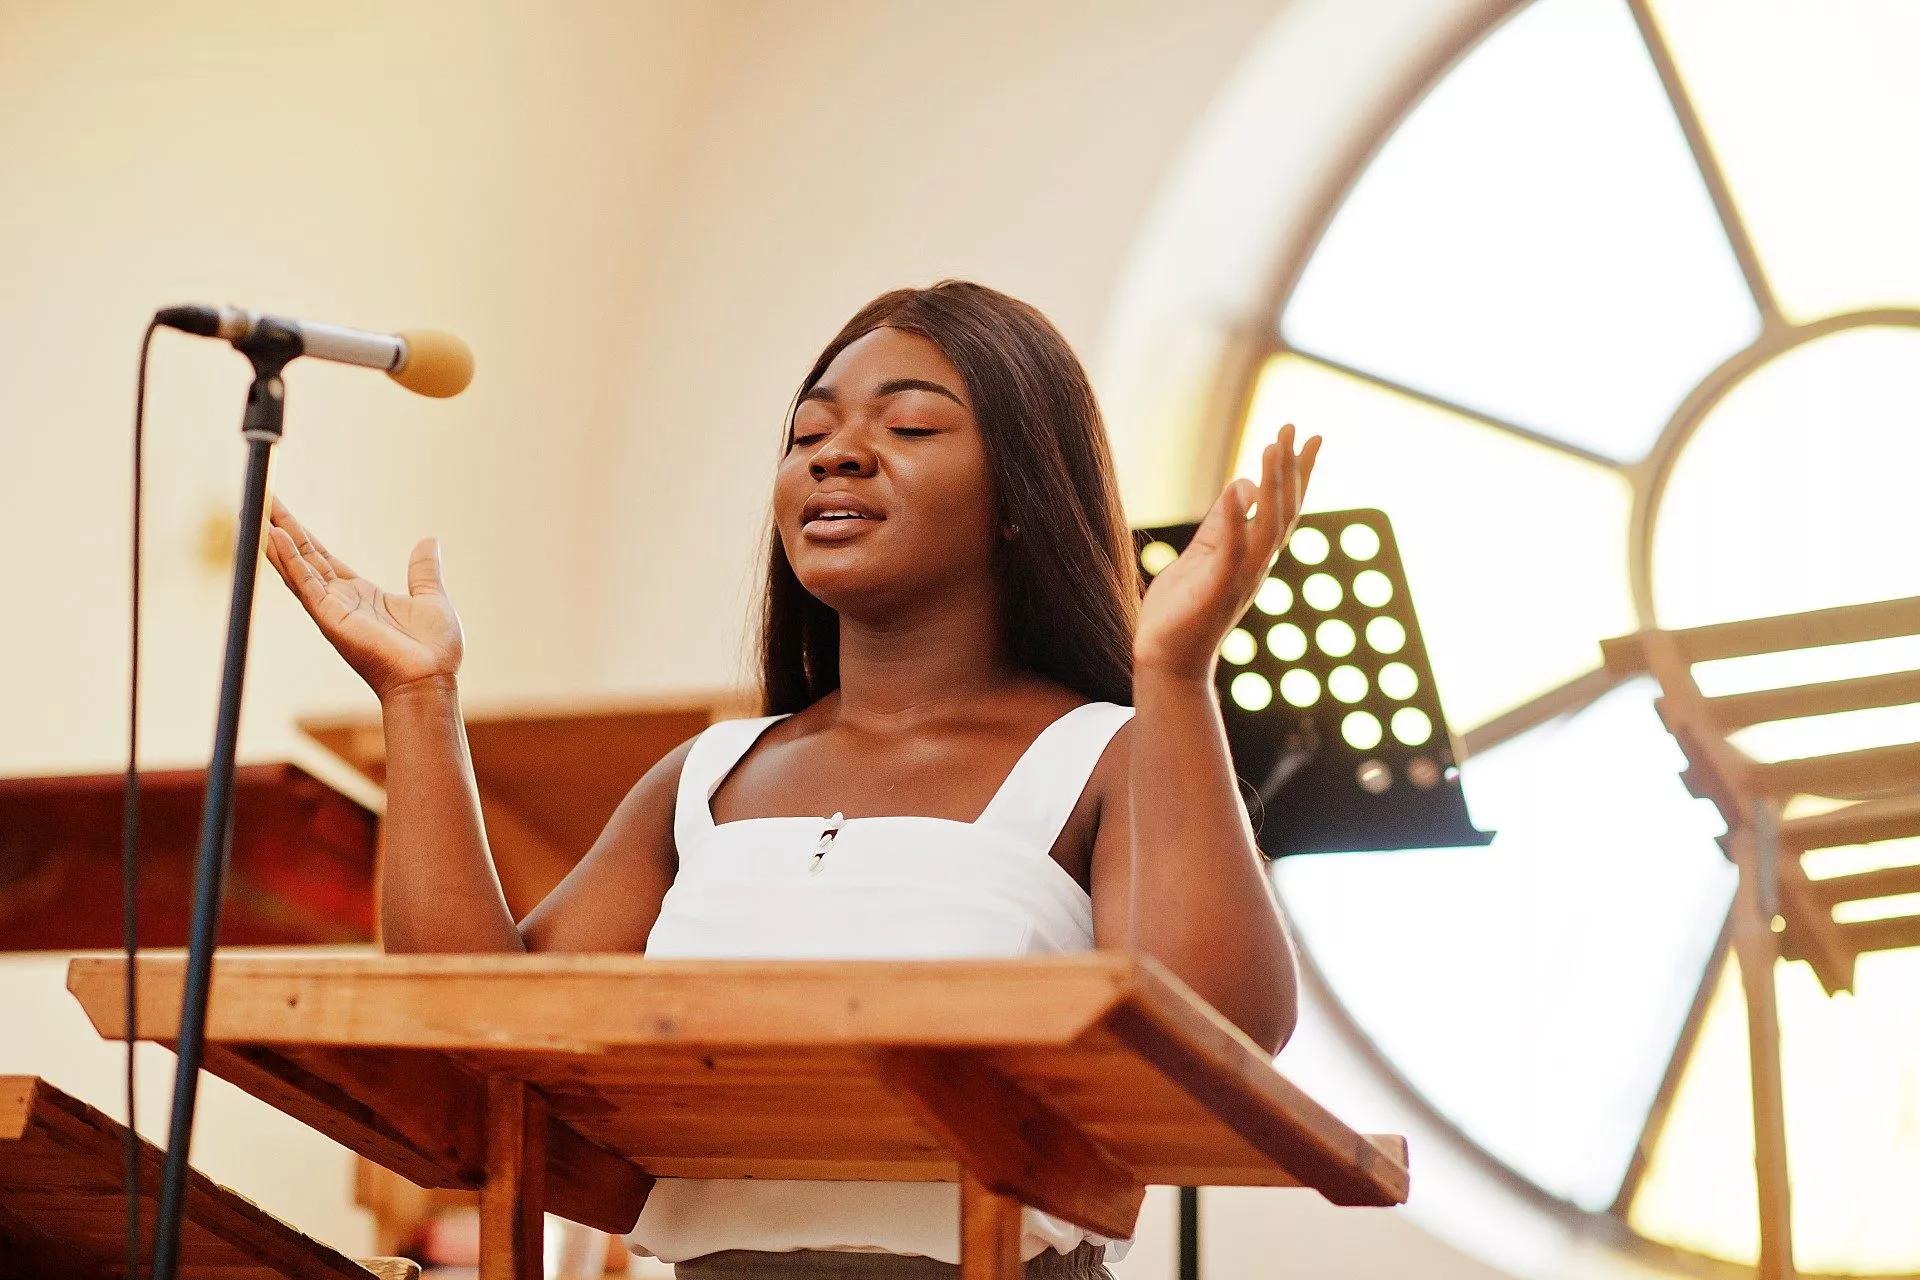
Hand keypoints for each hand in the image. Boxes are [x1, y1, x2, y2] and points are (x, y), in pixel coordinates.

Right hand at [262, 498, 463, 700]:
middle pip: (303, 556)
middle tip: (259, 498)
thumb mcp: (431, 598)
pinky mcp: (331, 618)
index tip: (280, 512)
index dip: (301, 535)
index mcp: (359, 594)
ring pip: (296, 567)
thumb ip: (423, 571)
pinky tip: (274, 537)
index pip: (321, 557)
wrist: (430, 681)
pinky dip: (290, 560)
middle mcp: (339, 600)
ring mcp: (332, 609)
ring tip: (255, 510)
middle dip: (280, 527)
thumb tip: (429, 541)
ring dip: (276, 540)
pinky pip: (305, 584)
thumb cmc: (433, 651)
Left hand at [1134, 423, 1320, 684]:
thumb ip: (1221, 524)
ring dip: (1275, 485)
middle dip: (1291, 468)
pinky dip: (1237, 520)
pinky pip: (1231, 551)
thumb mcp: (1202, 555)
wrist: (1166, 663)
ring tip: (1274, 445)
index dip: (1298, 472)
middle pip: (1285, 511)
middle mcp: (1255, 566)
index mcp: (1252, 556)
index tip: (1311, 435)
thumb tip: (1243, 486)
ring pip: (1269, 527)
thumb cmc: (1181, 612)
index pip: (1284, 507)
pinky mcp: (1215, 591)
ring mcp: (1239, 579)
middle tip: (1294, 427)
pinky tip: (1238, 488)